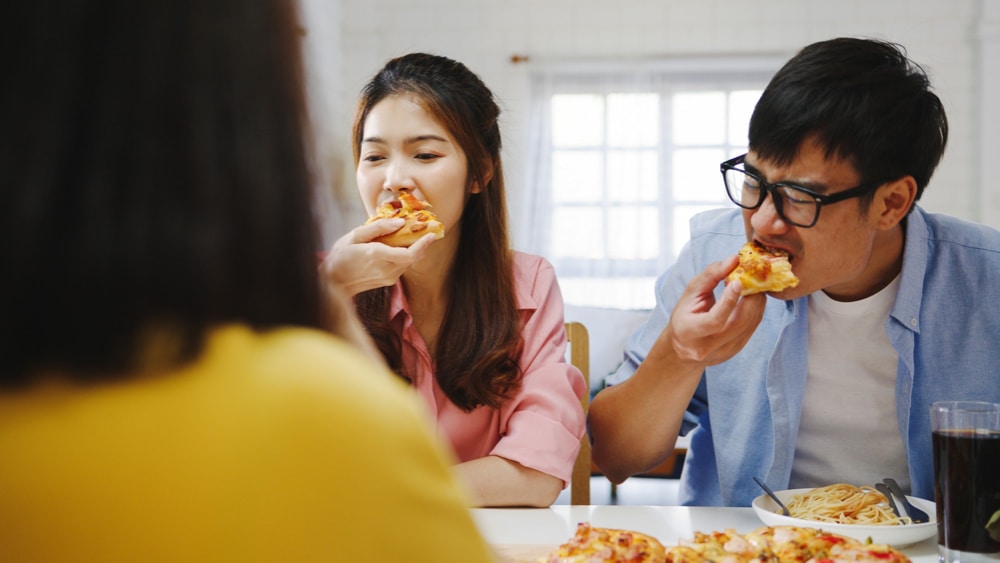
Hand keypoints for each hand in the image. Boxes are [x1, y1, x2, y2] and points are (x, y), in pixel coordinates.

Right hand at [320, 218, 437, 295]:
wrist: (334, 282)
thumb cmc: (341, 256)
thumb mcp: (355, 235)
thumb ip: (378, 228)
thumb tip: (400, 222)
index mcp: (378, 256)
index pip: (410, 254)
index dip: (423, 245)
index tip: (432, 234)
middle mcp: (387, 269)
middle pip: (413, 257)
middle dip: (421, 243)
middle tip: (424, 228)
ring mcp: (389, 277)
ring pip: (409, 261)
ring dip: (412, 248)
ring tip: (407, 234)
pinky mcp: (389, 281)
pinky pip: (402, 265)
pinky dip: (404, 255)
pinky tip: (396, 246)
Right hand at [665, 254, 765, 365]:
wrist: (683, 347)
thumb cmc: (685, 315)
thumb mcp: (690, 293)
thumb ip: (711, 275)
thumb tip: (734, 259)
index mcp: (689, 332)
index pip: (715, 320)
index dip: (729, 301)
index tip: (738, 281)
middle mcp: (706, 346)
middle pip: (738, 323)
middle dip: (751, 298)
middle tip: (755, 278)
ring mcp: (723, 351)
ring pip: (750, 325)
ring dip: (757, 302)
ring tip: (755, 285)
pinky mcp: (736, 351)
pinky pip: (752, 328)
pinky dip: (756, 310)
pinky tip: (753, 298)